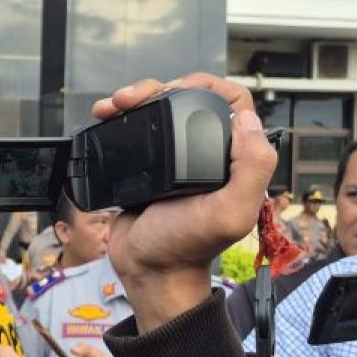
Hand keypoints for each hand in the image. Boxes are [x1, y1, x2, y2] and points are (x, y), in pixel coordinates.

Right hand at [92, 73, 277, 331]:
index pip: (231, 102)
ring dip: (135, 98)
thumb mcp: (229, 214)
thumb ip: (252, 168)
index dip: (205, 86)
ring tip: (112, 104)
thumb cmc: (186, 247)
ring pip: (159, 111)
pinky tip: (104, 116)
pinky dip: (119, 118)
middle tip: (131, 97)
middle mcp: (207, 153)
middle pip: (188, 100)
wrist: (147, 270)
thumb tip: (248, 119)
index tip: (174, 91)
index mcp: (233, 159)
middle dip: (158, 88)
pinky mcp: (145, 166)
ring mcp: (175, 158)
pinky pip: (135, 131)